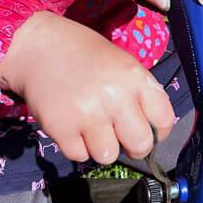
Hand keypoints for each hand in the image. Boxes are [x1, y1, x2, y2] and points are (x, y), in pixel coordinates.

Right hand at [0, 11, 176, 164]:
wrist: (38, 46)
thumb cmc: (85, 55)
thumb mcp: (121, 64)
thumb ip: (139, 95)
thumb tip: (152, 133)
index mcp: (134, 78)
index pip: (164, 120)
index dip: (158, 130)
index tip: (147, 128)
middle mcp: (114, 97)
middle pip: (140, 145)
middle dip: (132, 146)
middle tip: (120, 135)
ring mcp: (87, 114)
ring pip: (109, 156)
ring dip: (101, 147)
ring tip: (91, 128)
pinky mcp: (61, 128)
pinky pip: (79, 156)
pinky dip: (75, 146)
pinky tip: (71, 125)